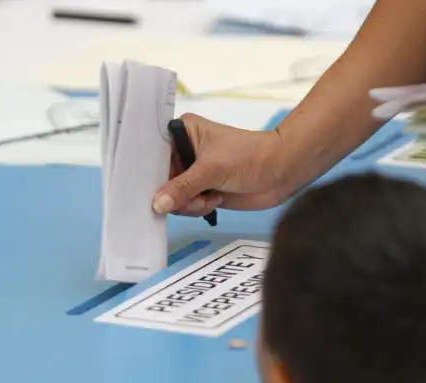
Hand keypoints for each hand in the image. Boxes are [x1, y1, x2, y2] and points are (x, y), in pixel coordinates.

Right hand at [152, 113, 288, 216]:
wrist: (281, 172)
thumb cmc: (249, 156)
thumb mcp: (212, 169)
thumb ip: (182, 188)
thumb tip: (157, 204)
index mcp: (182, 133)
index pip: (152, 152)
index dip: (146, 171)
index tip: (144, 187)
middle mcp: (184, 151)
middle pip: (160, 179)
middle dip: (173, 193)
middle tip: (190, 197)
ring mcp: (193, 172)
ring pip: (172, 196)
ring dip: (189, 203)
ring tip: (210, 198)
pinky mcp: (202, 190)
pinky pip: (186, 205)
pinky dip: (198, 208)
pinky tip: (215, 201)